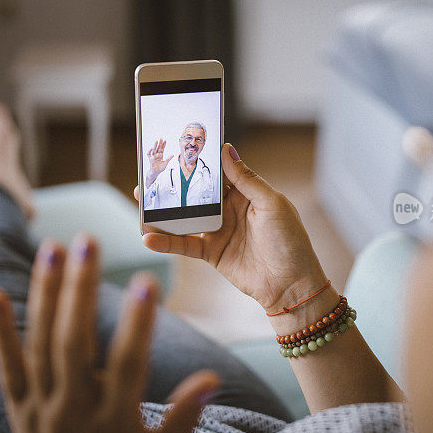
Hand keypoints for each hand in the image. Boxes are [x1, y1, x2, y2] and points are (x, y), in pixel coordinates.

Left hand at [0, 236, 219, 432]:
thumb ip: (183, 418)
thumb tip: (213, 377)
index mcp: (114, 422)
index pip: (128, 364)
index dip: (139, 322)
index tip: (148, 280)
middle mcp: (73, 410)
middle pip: (74, 342)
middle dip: (80, 288)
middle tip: (86, 241)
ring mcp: (41, 408)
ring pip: (41, 344)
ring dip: (46, 293)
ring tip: (52, 247)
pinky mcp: (18, 411)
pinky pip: (6, 368)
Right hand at [133, 143, 327, 314]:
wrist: (291, 285)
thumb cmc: (290, 241)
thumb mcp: (272, 204)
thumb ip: (246, 179)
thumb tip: (226, 149)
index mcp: (246, 193)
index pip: (219, 171)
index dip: (201, 160)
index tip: (179, 147)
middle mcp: (229, 209)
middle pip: (196, 192)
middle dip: (175, 183)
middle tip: (150, 172)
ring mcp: (218, 231)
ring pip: (186, 217)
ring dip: (163, 211)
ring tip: (140, 201)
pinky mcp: (211, 252)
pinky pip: (185, 244)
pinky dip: (166, 241)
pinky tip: (148, 237)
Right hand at [147, 139, 172, 182]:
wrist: (155, 173)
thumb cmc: (160, 169)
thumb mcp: (166, 163)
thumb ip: (168, 159)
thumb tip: (173, 155)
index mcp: (161, 155)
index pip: (162, 149)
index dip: (163, 145)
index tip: (165, 140)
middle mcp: (157, 155)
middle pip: (158, 148)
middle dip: (160, 143)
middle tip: (161, 138)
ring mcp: (153, 156)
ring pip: (154, 149)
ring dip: (155, 145)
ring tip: (156, 141)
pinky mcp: (150, 159)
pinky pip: (149, 154)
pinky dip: (150, 151)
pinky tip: (152, 148)